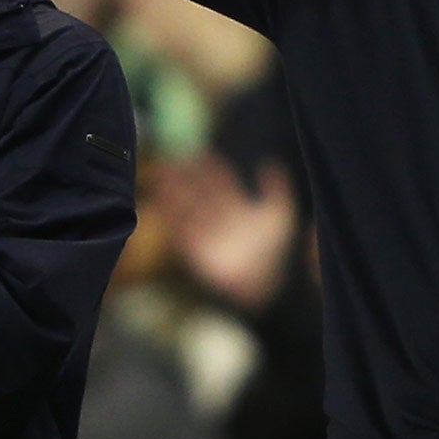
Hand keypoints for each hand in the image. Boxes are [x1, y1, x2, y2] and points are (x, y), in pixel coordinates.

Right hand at [152, 154, 297, 315]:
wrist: (263, 285)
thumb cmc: (274, 251)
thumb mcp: (280, 214)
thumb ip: (276, 188)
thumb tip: (269, 162)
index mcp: (240, 210)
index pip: (222, 185)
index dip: (213, 170)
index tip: (201, 153)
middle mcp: (221, 220)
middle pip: (200, 192)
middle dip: (186, 175)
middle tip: (174, 158)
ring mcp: (206, 233)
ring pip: (186, 205)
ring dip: (172, 189)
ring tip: (161, 171)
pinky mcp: (193, 248)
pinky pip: (177, 226)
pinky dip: (167, 211)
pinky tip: (159, 196)